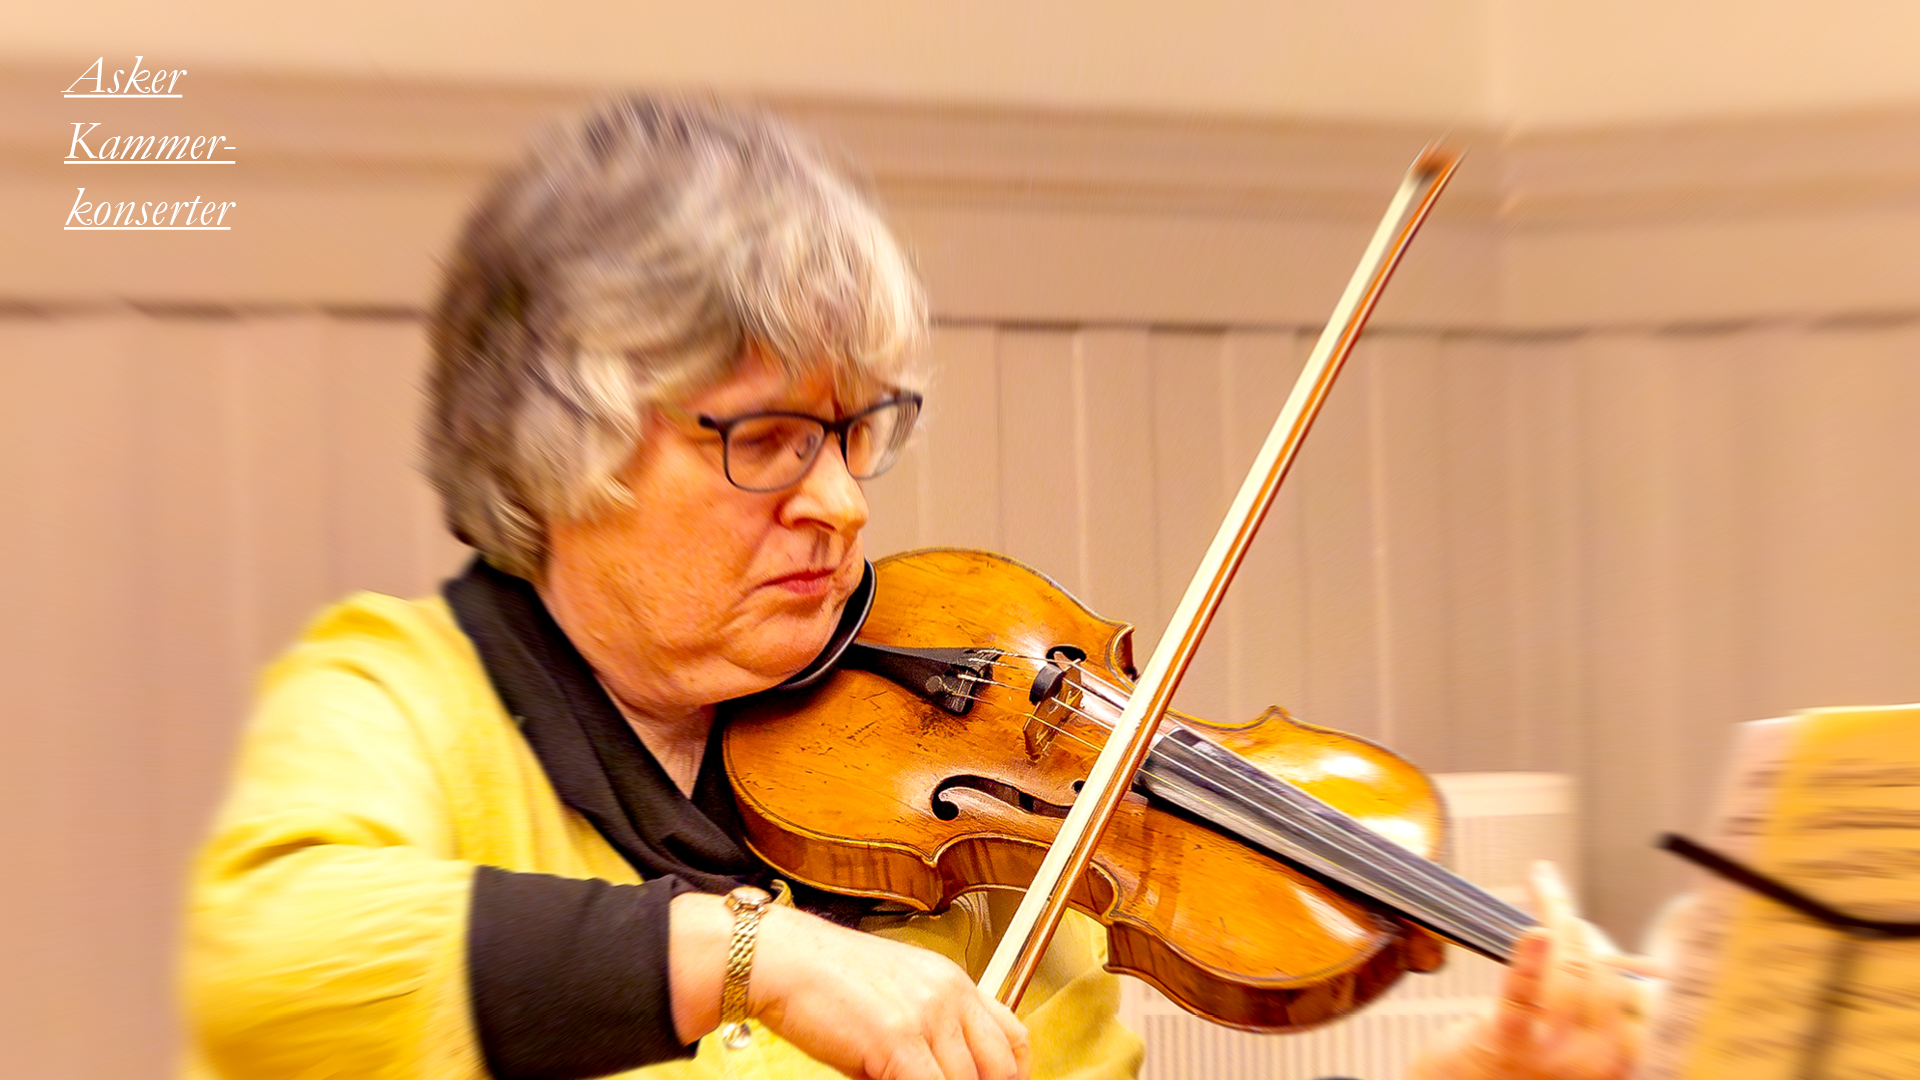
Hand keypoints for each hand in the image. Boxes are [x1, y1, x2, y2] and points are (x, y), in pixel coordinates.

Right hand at [747, 903, 1029, 1079]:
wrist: (784, 960)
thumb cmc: (826, 980)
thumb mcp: (897, 996)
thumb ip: (930, 1032)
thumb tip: (943, 1074)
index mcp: (952, 981)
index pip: (1012, 1036)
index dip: (1011, 1074)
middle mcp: (949, 994)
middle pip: (998, 1066)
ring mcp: (927, 1016)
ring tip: (896, 1078)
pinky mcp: (899, 1040)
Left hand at [1407, 862, 1658, 1079]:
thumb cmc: (1515, 1067)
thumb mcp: (1575, 1048)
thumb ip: (1597, 1011)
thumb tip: (1626, 961)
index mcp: (1620, 1060)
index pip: (1637, 992)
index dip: (1613, 952)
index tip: (1586, 927)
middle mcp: (1597, 1061)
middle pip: (1603, 973)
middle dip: (1582, 933)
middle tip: (1557, 908)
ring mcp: (1554, 1054)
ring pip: (1572, 971)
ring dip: (1559, 922)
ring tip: (1544, 896)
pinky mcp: (1510, 1043)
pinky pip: (1525, 995)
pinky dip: (1531, 962)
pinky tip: (1535, 933)